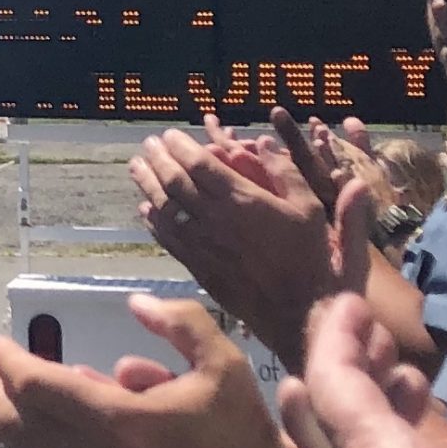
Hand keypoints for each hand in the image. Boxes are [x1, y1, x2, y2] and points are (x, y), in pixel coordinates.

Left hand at [129, 117, 370, 371]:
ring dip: (147, 185)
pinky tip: (146, 210)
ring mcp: (203, 245)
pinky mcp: (199, 268)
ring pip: (165, 209)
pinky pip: (168, 240)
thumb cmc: (310, 258)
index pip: (199, 164)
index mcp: (241, 200)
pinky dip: (154, 222)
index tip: (169, 134)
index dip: (180, 146)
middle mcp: (215, 220)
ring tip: (136, 167)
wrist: (300, 313)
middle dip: (158, 159)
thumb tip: (263, 142)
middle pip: (175, 182)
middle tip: (147, 144)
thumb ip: (286, 172)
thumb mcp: (309, 208)